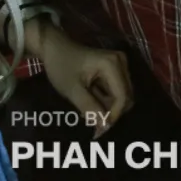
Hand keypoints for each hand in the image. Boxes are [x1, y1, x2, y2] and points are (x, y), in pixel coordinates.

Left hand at [34, 23, 133, 137]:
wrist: (54, 49)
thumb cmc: (61, 67)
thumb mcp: (73, 90)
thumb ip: (89, 108)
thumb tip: (104, 128)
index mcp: (112, 65)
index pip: (122, 96)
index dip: (113, 116)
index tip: (99, 132)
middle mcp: (121, 63)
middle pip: (126, 97)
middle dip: (112, 114)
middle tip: (95, 128)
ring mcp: (119, 65)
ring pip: (122, 95)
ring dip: (109, 108)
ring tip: (91, 117)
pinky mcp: (114, 69)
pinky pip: (116, 91)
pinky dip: (106, 102)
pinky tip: (93, 107)